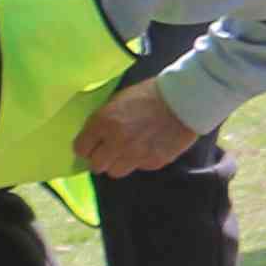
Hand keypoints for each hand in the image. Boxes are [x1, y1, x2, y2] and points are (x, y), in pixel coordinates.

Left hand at [77, 80, 203, 176]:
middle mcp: (115, 142)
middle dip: (101, 158)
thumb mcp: (119, 100)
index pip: (81, 148)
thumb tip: (95, 137)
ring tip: (129, 152)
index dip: (86, 147)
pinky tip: (148, 147)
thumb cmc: (150, 94)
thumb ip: (104, 120)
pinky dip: (139, 160)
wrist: (185, 99)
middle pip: (96, 165)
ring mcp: (134, 155)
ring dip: (119, 163)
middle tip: (109, 150)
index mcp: (103, 122)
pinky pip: (138, 167)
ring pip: (115, 172)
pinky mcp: (152, 162)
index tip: (92, 145)